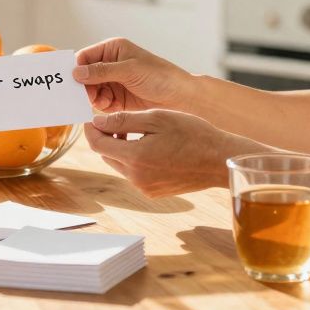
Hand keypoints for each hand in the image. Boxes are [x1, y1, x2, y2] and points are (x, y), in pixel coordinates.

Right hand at [73, 38, 197, 113]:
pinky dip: (100, 105)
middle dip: (83, 85)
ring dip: (92, 97)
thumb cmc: (160, 76)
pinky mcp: (116, 99)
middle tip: (86, 96)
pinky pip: (99, 102)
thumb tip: (76, 72)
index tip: (72, 81)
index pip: (85, 56)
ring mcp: (113, 82)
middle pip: (84, 75)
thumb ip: (102, 71)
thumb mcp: (129, 70)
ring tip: (102, 101)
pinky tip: (108, 107)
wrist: (180, 97)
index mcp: (113, 49)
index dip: (77, 68)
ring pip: (90, 90)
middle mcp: (110, 64)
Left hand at [84, 110, 263, 197]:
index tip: (92, 117)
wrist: (219, 159)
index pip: (97, 144)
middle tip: (118, 121)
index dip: (91, 129)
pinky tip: (150, 147)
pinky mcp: (154, 192)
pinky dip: (134, 160)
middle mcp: (136, 178)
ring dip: (121, 148)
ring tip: (137, 131)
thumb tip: (97, 122)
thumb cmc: (192, 134)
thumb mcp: (156, 118)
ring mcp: (145, 188)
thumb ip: (124, 120)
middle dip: (107, 138)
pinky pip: (134, 174)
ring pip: (120, 165)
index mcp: (135, 157)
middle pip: (107, 155)